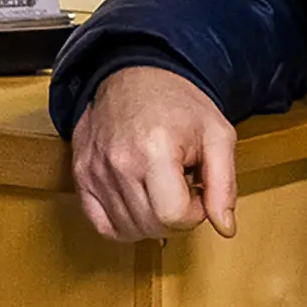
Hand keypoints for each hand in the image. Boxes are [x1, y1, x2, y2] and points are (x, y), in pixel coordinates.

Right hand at [72, 64, 239, 241]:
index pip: (173, 217)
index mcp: (155, 150)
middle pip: (151, 227)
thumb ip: (224, 185)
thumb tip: (225, 227)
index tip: (196, 192)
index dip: (194, 214)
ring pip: (127, 230)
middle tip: (181, 189)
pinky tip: (139, 203)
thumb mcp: (217, 135)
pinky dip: (123, 225)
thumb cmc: (178, 104)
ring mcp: (95, 170)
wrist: (136, 75)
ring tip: (160, 189)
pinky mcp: (81, 175)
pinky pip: (102, 225)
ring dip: (151, 220)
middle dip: (175, 217)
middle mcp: (119, 163)